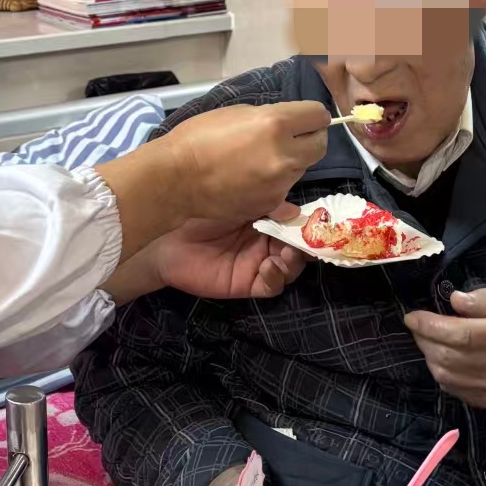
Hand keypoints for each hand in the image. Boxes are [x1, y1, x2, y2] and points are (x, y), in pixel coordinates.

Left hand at [151, 218, 309, 300]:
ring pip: (290, 267)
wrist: (166, 238)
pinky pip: (271, 285)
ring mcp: (257, 263)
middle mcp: (265, 240)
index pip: (295, 223)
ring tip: (286, 253)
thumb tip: (297, 211)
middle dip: (307, 244)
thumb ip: (267, 205)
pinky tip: (269, 266)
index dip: (309, 224)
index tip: (320, 221)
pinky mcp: (247, 283)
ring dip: (294, 261)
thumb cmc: (199, 211)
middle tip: (307, 240)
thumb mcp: (236, 201)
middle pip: (298, 247)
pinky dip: (276, 277)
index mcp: (265, 218)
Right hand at [161, 101, 330, 223]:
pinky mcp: (270, 203)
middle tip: (291, 138)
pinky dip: (275, 181)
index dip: (312, 116)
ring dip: (291, 160)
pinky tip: (252, 177)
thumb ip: (269, 117)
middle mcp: (284, 154)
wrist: (176, 178)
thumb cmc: (198, 137)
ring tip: (262, 158)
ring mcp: (279, 183)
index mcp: (275, 124)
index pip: (319, 116)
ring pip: (302, 167)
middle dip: (309, 139)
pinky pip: (285, 188)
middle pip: (320, 145)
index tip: (303, 119)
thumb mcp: (237, 113)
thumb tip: (289, 124)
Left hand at [403, 286, 485, 409]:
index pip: (462, 335)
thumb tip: (455, 300)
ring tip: (429, 339)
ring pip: (447, 376)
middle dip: (425, 339)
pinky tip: (443, 357)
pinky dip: (441, 373)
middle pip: (450, 357)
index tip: (413, 316)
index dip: (431, 326)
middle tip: (419, 325)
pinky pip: (455, 390)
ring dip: (429, 356)